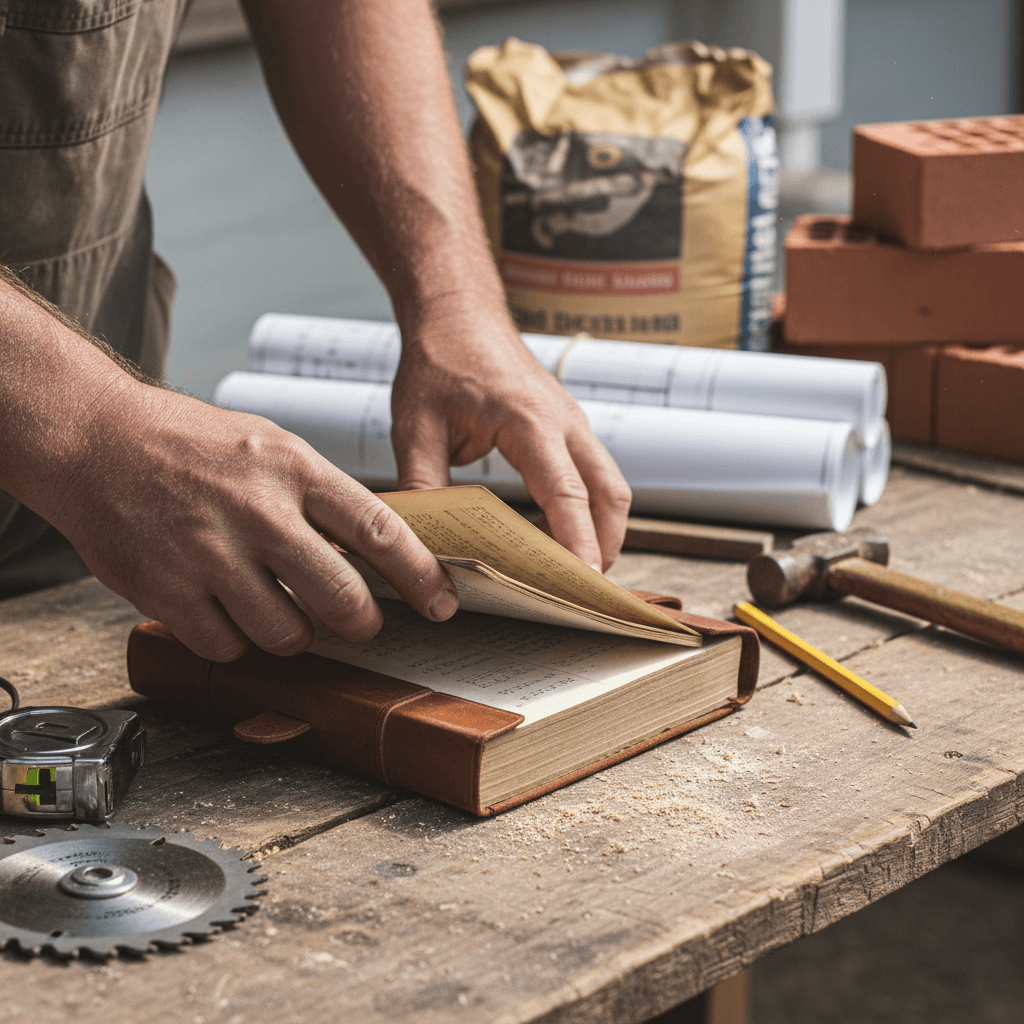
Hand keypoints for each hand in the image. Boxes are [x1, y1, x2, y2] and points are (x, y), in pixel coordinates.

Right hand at [49, 380, 458, 661]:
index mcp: (293, 468)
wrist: (94, 439)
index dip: (421, 575)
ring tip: (282, 609)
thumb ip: (320, 496)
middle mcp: (257, 511)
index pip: (380, 530)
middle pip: (341, 598)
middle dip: (363, 624)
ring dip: (295, 634)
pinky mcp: (166, 591)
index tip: (441, 602)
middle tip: (362, 624)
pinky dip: (237, 640)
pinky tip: (229, 611)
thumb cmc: (189, 444)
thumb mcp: (271, 445)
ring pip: (286, 634)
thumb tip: (375, 553)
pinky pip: (228, 646)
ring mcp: (210, 554)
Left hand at [390, 297, 631, 571]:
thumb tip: (419, 541)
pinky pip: (597, 475)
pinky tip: (567, 538)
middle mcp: (564, 423)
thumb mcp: (415, 424)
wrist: (459, 313)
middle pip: (609, 495)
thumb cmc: (438, 362)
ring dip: (606, 531)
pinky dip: (593, 511)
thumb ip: (420, 483)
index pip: (567, 495)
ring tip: (580, 576)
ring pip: (612, 487)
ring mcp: (573, 423)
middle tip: (585, 595)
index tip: (581, 586)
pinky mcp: (569, 427)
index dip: (577, 545)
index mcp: (529, 422)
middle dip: (605, 548)